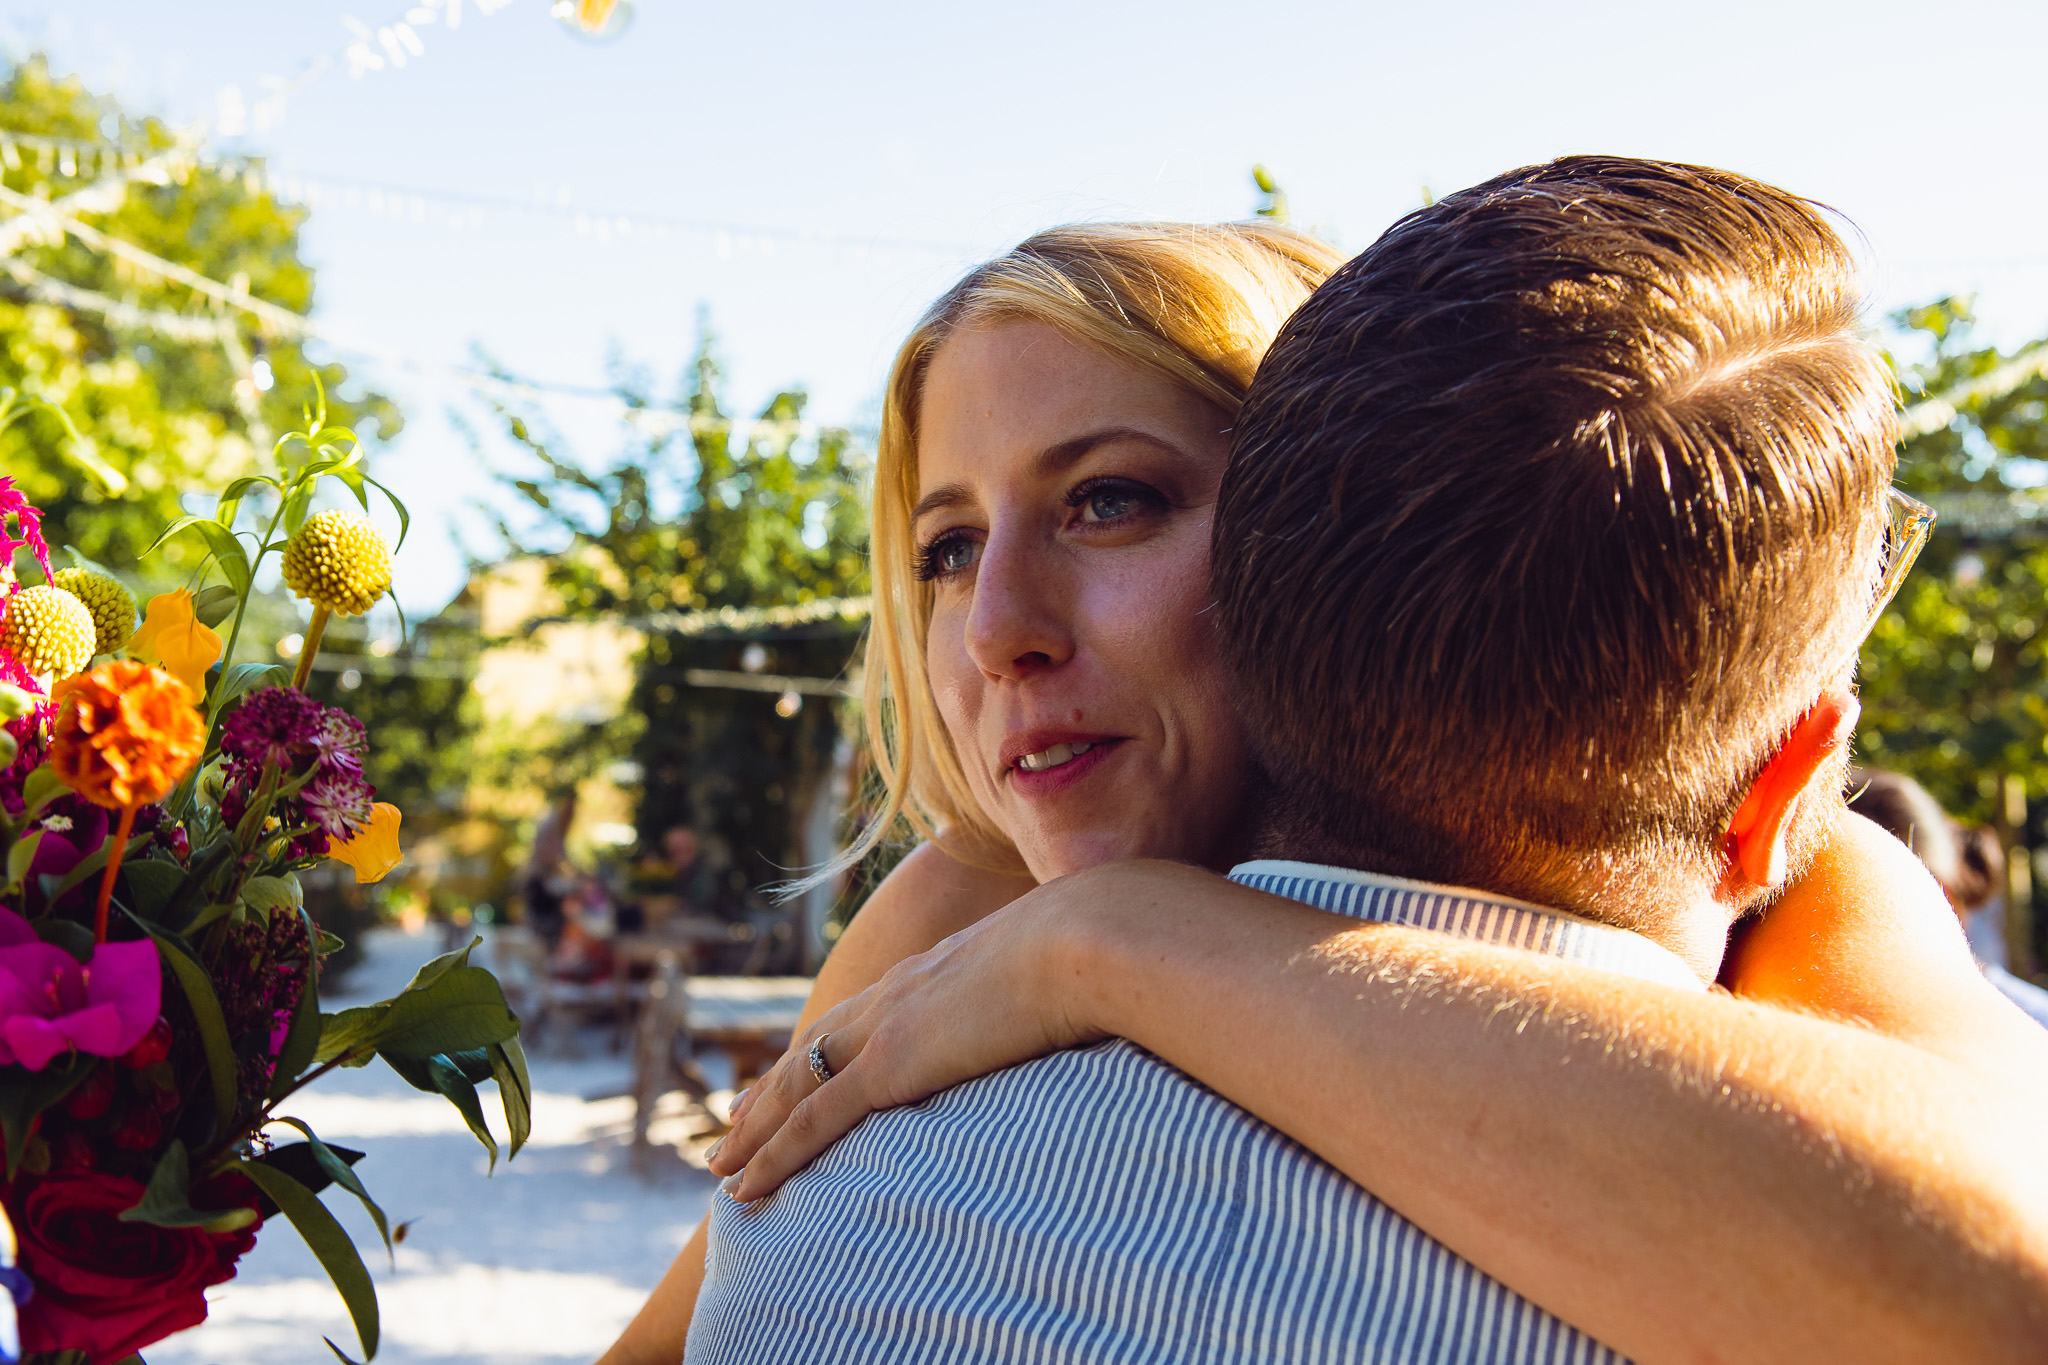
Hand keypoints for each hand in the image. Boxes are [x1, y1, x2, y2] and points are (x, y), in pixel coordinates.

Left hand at [706, 881, 1104, 1201]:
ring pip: (797, 1087)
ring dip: (755, 1129)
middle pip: (815, 1048)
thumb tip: (1089, 1001)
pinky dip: (772, 1156)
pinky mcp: (891, 1064)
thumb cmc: (1106, 950)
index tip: (803, 1070)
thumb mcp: (1072, 967)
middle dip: (772, 1090)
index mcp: (940, 969)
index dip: (830, 1046)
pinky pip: (814, 1121)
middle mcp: (900, 992)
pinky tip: (743, 1187)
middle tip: (736, 1123)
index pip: (866, 1015)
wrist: (1094, 935)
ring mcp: (890, 1026)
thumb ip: (1057, 988)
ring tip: (722, 1162)